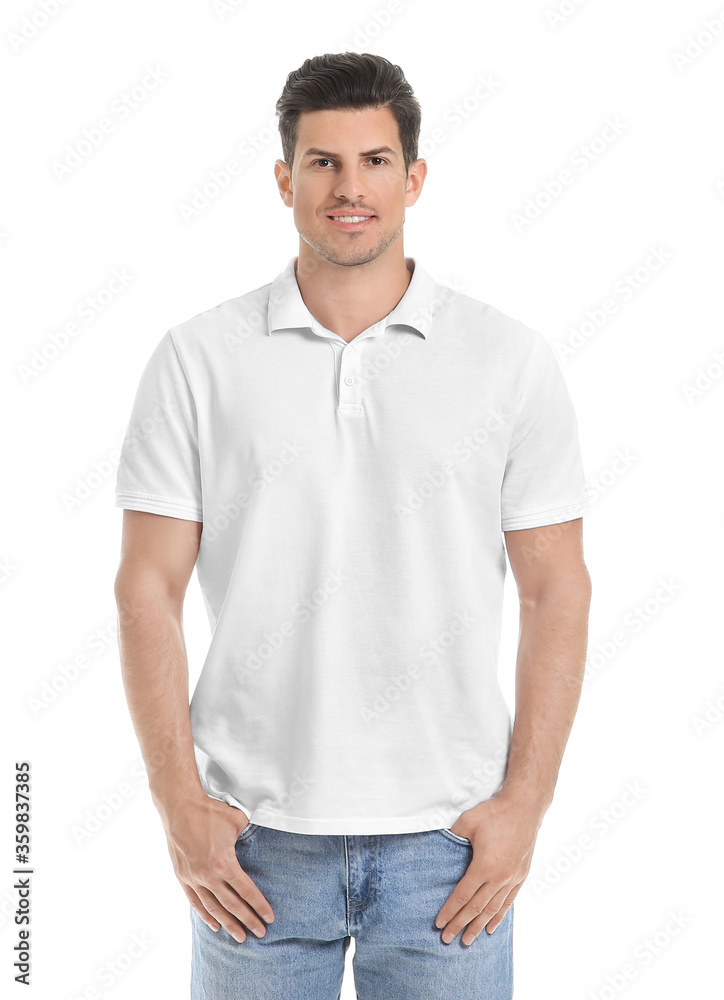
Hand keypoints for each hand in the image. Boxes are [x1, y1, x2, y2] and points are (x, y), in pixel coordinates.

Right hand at [157, 794, 274, 942]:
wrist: (180, 807)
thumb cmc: (210, 812)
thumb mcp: (237, 820)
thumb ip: (250, 833)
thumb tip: (261, 834)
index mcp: (224, 863)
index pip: (246, 891)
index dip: (259, 906)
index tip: (269, 918)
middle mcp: (208, 876)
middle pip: (232, 905)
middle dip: (248, 920)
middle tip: (260, 933)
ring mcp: (193, 878)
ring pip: (213, 908)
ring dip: (228, 924)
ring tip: (240, 937)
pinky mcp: (182, 877)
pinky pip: (195, 902)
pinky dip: (205, 916)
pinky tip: (215, 925)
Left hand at [435, 793, 542, 945]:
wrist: (524, 807)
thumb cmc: (494, 813)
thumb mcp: (467, 821)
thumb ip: (452, 837)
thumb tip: (439, 848)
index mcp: (484, 866)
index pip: (463, 895)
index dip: (450, 911)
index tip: (439, 924)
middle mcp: (500, 877)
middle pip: (476, 908)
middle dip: (460, 925)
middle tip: (447, 940)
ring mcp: (512, 878)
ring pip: (493, 909)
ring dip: (479, 926)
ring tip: (468, 940)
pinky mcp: (521, 875)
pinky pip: (508, 902)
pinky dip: (498, 916)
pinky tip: (490, 927)